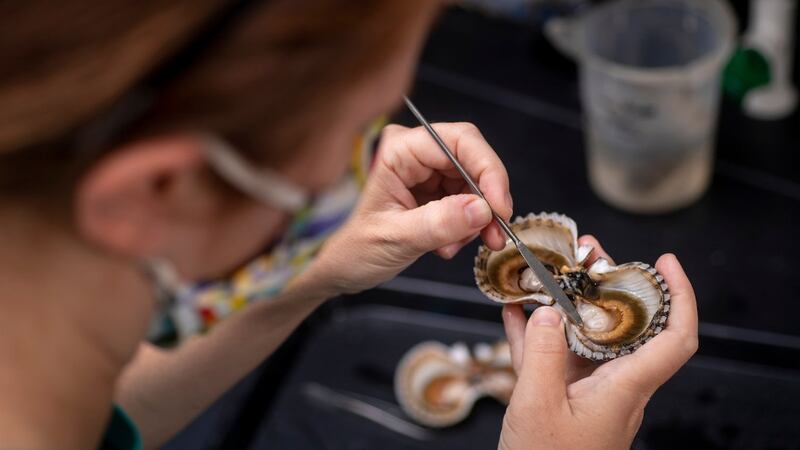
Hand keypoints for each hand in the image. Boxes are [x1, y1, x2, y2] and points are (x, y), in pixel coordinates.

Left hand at [308, 122, 511, 294]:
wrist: (345, 269)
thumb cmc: (356, 249)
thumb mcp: (396, 238)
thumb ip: (437, 223)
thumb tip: (481, 209)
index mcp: (399, 150)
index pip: (459, 141)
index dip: (487, 170)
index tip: (500, 207)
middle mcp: (416, 153)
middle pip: (474, 160)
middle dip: (487, 199)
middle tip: (494, 234)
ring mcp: (428, 172)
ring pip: (476, 185)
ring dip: (477, 219)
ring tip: (452, 246)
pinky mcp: (437, 192)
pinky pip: (470, 203)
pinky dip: (468, 227)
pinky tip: (446, 246)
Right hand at [499, 236, 697, 449]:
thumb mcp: (537, 406)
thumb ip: (542, 354)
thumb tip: (548, 311)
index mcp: (624, 389)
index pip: (675, 339)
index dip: (680, 296)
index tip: (665, 261)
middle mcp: (615, 386)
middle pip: (625, 325)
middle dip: (608, 284)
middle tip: (585, 252)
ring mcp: (589, 393)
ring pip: (586, 337)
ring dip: (567, 304)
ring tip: (547, 271)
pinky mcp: (564, 399)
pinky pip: (556, 358)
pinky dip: (537, 334)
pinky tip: (516, 313)